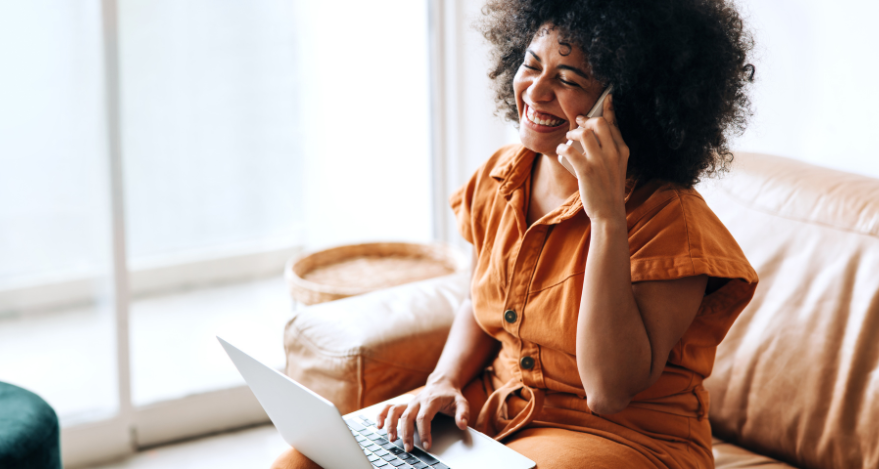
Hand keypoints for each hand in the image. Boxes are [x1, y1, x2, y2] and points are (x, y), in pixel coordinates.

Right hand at [375, 377, 469, 451]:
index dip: (424, 432)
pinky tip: (378, 426)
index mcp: (430, 400)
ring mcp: (409, 402)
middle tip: (409, 448)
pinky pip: (389, 408)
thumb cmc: (450, 395)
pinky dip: (382, 415)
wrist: (442, 383)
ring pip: (395, 411)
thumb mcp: (461, 402)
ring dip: (391, 425)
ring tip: (391, 439)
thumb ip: (463, 413)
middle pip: (407, 417)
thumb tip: (462, 425)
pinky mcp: (404, 405)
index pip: (424, 417)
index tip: (427, 445)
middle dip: (407, 434)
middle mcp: (417, 401)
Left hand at [556, 94, 629, 221]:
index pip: (614, 124)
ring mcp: (600, 161)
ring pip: (584, 132)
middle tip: (577, 122)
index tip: (605, 99)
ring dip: (573, 132)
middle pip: (599, 123)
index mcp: (622, 151)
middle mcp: (613, 153)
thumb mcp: (618, 167)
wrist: (609, 212)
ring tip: (568, 138)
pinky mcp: (586, 170)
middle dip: (586, 119)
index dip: (608, 110)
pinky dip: (562, 147)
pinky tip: (560, 150)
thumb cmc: (610, 189)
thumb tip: (596, 134)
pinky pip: (570, 149)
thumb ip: (611, 151)